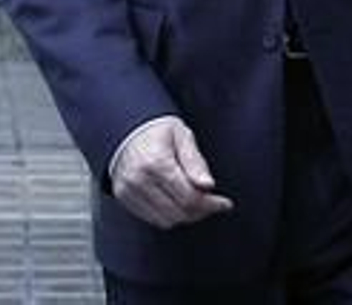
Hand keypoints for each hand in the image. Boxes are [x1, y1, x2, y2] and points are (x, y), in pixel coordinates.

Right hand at [111, 117, 233, 228]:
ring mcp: (129, 192)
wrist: (128, 131)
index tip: (226, 204)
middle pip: (179, 212)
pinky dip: (171, 216)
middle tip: (215, 202)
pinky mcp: (125, 199)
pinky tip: (181, 203)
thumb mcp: (183, 136)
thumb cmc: (159, 131)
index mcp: (156, 163)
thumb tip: (208, 185)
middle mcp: (139, 181)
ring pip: (166, 220)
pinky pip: (152, 219)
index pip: (188, 196)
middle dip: (202, 211)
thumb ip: (195, 161)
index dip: (211, 204)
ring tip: (199, 202)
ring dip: (187, 216)